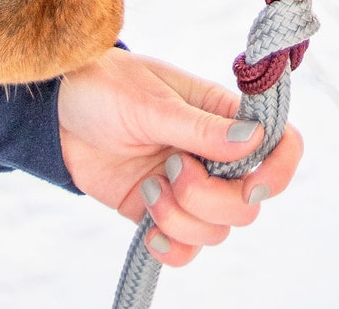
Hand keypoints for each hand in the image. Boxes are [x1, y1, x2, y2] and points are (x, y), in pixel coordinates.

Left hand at [57, 47, 302, 266]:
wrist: (58, 115)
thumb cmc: (108, 88)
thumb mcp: (154, 103)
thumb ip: (202, 128)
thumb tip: (255, 139)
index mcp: (223, 115)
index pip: (280, 143)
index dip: (279, 170)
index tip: (252, 184)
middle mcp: (214, 155)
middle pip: (246, 203)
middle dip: (209, 198)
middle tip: (170, 168)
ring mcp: (188, 187)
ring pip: (217, 230)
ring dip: (181, 218)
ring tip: (149, 187)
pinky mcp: (160, 212)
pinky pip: (186, 249)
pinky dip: (171, 247)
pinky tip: (147, 227)